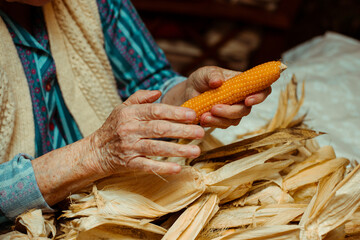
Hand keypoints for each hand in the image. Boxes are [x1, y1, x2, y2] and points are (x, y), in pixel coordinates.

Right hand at [89, 90, 204, 175]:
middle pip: (159, 129)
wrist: (95, 151)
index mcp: (130, 113)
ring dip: (178, 149)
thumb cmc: (113, 127)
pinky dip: (162, 167)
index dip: (175, 112)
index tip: (193, 115)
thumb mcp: (122, 108)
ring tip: (196, 150)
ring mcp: (129, 147)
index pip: (155, 111)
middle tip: (200, 132)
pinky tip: (178, 168)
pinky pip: (147, 166)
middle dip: (182, 130)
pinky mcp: (129, 163)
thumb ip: (140, 97)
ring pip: (156, 147)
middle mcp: (129, 129)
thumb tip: (159, 92)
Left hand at [163, 66, 270, 128]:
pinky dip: (213, 123)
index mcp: (242, 84)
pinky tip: (203, 118)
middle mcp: (241, 98)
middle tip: (215, 108)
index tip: (247, 100)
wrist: (188, 92)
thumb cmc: (201, 79)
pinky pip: (223, 126)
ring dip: (220, 119)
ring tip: (205, 115)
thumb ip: (212, 75)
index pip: (262, 89)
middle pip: (246, 109)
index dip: (260, 96)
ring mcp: (233, 111)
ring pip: (234, 120)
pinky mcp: (223, 120)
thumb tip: (218, 82)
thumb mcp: (205, 73)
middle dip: (231, 111)